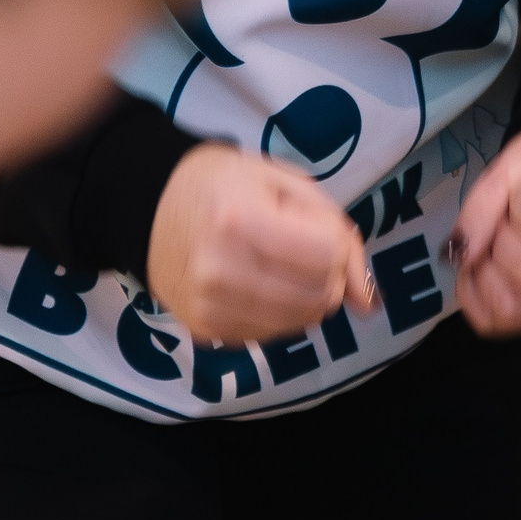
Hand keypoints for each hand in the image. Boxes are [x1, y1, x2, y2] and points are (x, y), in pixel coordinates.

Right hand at [147, 144, 375, 343]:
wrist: (151, 206)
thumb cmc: (227, 185)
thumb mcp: (288, 185)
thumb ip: (339, 234)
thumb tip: (369, 301)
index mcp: (238, 220)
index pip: (327, 256)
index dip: (336, 245)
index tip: (315, 229)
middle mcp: (217, 270)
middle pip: (318, 295)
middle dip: (329, 275)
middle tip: (303, 248)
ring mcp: (207, 306)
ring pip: (299, 321)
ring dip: (309, 297)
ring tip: (283, 265)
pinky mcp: (203, 330)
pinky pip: (272, 334)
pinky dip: (282, 313)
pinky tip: (263, 284)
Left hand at [451, 125, 520, 336]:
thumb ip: (490, 195)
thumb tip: (463, 250)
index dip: (516, 197)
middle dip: (498, 237)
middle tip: (508, 218)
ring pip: (510, 303)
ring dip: (483, 268)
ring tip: (496, 241)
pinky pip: (495, 323)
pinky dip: (475, 293)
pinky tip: (485, 265)